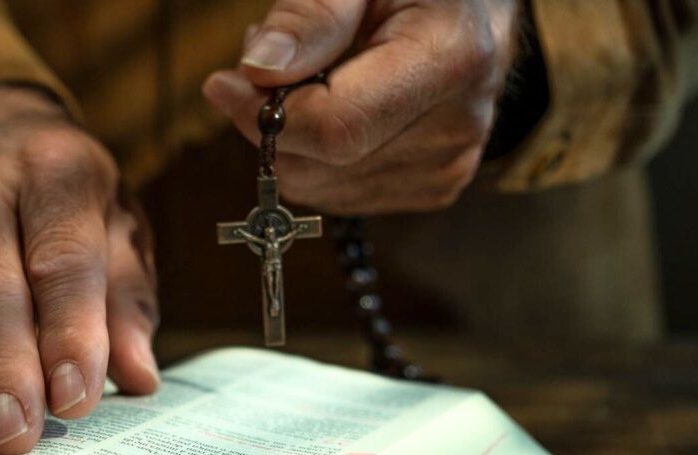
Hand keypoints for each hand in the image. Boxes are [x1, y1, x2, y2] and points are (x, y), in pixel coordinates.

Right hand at [0, 87, 158, 454]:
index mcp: (52, 165)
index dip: (69, 334)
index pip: (61, 259)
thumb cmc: (60, 195)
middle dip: (1, 370)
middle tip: (13, 438)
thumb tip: (136, 376)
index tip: (74, 399)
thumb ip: (127, 301)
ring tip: (12, 372)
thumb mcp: (115, 225)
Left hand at [203, 0, 518, 213]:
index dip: (265, 115)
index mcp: (449, 60)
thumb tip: (259, 70)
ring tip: (306, 78)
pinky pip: (339, 193)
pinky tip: (331, 106)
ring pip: (320, 187)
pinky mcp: (433, 187)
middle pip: (321, 165)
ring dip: (289, 141)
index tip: (225, 83)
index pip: (336, 129)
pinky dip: (315, 158)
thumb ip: (311, 14)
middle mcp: (456, 127)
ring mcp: (447, 166)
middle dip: (270, 123)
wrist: (472, 8)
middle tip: (265, 68)